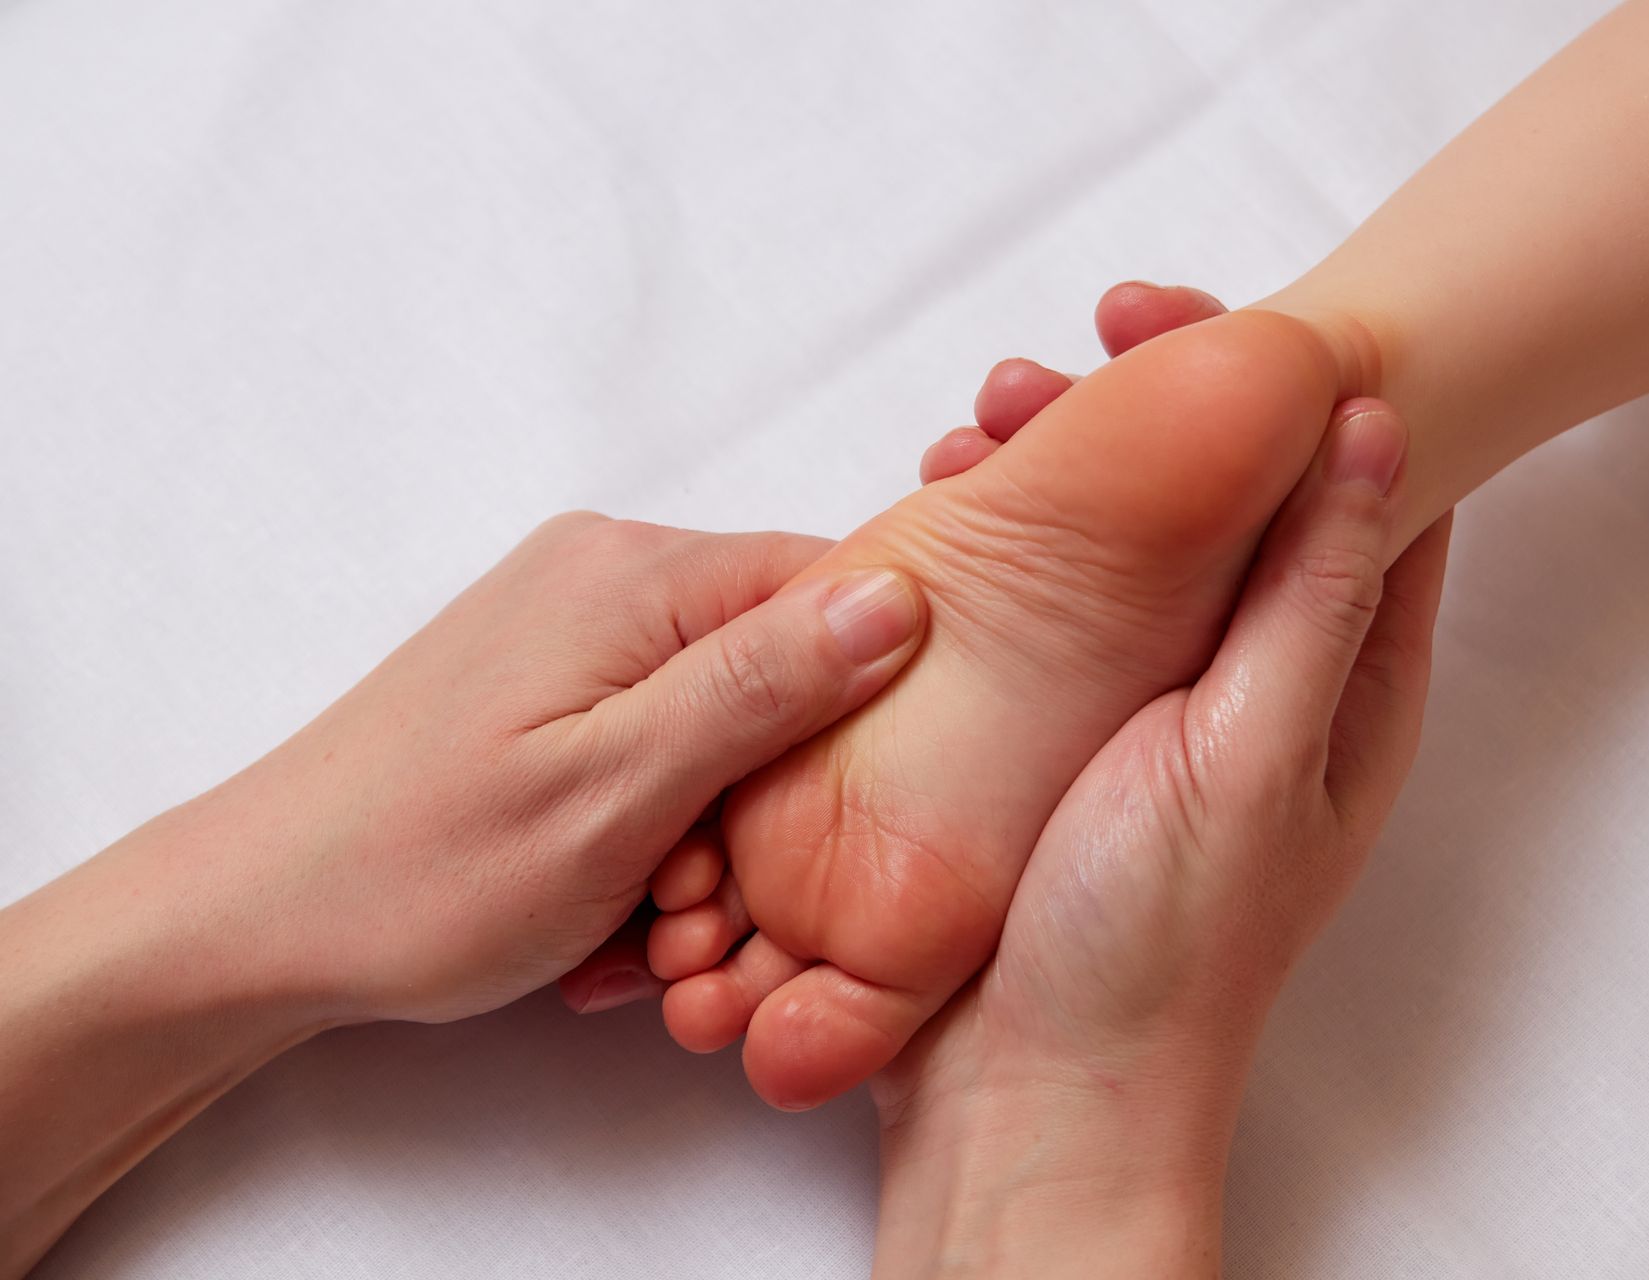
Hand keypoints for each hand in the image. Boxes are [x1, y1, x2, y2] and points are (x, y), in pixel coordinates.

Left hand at [195, 515, 930, 1024]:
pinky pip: (660, 729)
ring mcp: (571, 617)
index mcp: (637, 573)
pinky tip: (613, 893)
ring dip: (713, 819)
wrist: (259, 915)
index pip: (835, 587)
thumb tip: (902, 592)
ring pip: (725, 709)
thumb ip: (761, 687)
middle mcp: (608, 567)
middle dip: (774, 785)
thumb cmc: (431, 871)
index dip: (868, 702)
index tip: (828, 815)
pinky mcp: (547, 670)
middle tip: (703, 900)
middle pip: (782, 655)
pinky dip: (659, 814)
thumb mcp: (621, 792)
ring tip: (644, 914)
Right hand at [872, 283, 1452, 1276]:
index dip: (1279, 374)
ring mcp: (1153, 696)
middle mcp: (1259, 676)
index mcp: (1345, 678)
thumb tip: (1383, 421)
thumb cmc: (1154, 950)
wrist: (1028, 1099)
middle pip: (1225, 488)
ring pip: (1126, 533)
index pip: (1351, 478)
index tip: (1176, 315)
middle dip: (1138, 401)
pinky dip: (998, 536)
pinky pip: (1045, 597)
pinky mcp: (1059, 724)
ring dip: (1055, 459)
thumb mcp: (1250, 756)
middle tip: (1045, 361)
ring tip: (969, 423)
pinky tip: (935, 504)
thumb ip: (1314, 593)